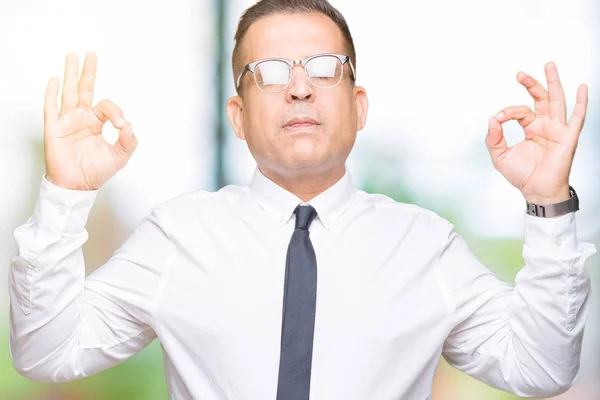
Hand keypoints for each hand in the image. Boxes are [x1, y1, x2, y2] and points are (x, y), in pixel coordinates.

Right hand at [44, 52, 137, 190]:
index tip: (121, 126)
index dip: (116, 112)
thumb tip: (131, 126)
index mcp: (96, 123)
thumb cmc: (95, 172)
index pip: (106, 106)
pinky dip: (53, 94)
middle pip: (84, 90)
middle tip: (91, 54)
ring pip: (69, 93)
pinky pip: (52, 109)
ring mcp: (67, 122)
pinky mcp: (54, 129)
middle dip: (88, 72)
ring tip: (72, 57)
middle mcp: (81, 118)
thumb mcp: (119, 157)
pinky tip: (55, 81)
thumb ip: (129, 142)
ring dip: (70, 75)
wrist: (77, 186)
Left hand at [485, 62, 587, 204]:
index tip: (498, 118)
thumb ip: (493, 138)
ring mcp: (558, 129)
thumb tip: (492, 118)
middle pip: (540, 98)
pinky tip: (581, 87)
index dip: (508, 112)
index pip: (520, 111)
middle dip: (531, 84)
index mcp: (531, 128)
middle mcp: (545, 125)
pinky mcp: (568, 137)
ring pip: (557, 101)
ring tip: (549, 65)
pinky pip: (577, 117)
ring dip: (553, 83)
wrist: (536, 191)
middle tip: (519, 73)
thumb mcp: (500, 156)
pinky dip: (581, 102)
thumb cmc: (521, 175)